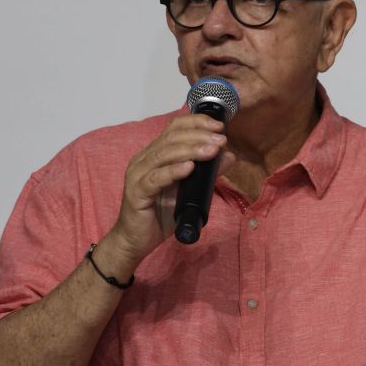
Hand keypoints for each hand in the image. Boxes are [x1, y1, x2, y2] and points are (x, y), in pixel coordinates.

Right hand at [109, 115, 232, 263]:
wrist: (136, 241)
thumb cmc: (159, 217)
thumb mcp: (189, 193)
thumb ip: (207, 174)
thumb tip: (229, 156)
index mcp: (154, 155)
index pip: (174, 129)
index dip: (197, 123)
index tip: (219, 127)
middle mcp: (144, 160)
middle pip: (171, 138)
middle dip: (199, 136)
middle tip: (220, 140)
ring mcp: (138, 174)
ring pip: (164, 154)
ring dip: (191, 150)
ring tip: (211, 151)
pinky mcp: (137, 192)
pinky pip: (156, 178)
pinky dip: (174, 171)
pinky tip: (190, 168)